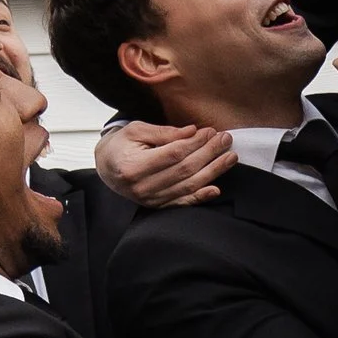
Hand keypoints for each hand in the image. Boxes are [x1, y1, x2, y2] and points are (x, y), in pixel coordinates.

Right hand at [95, 115, 234, 206]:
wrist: (107, 167)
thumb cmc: (122, 145)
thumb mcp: (136, 131)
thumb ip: (164, 132)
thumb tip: (192, 131)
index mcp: (133, 166)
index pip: (173, 154)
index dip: (195, 143)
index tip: (210, 131)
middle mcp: (142, 187)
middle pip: (184, 170)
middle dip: (209, 154)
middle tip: (226, 140)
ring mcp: (150, 199)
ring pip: (188, 186)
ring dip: (213, 172)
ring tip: (230, 157)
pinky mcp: (158, 206)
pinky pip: (183, 203)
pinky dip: (200, 196)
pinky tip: (216, 188)